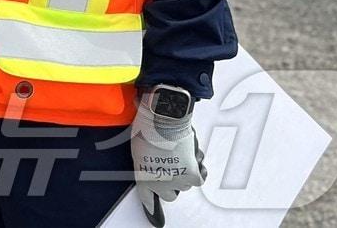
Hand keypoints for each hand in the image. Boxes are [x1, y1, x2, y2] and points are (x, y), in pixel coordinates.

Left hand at [132, 90, 205, 225]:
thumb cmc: (148, 127)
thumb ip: (145, 163)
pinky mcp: (193, 175)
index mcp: (142, 177)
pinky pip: (199, 179)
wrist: (164, 118)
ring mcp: (177, 181)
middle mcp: (160, 184)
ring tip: (177, 154)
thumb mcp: (138, 148)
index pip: (147, 198)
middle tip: (168, 165)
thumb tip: (151, 163)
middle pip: (168, 193)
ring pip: (184, 185)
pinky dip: (198, 170)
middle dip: (169, 181)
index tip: (155, 219)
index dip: (151, 207)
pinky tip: (192, 158)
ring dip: (183, 172)